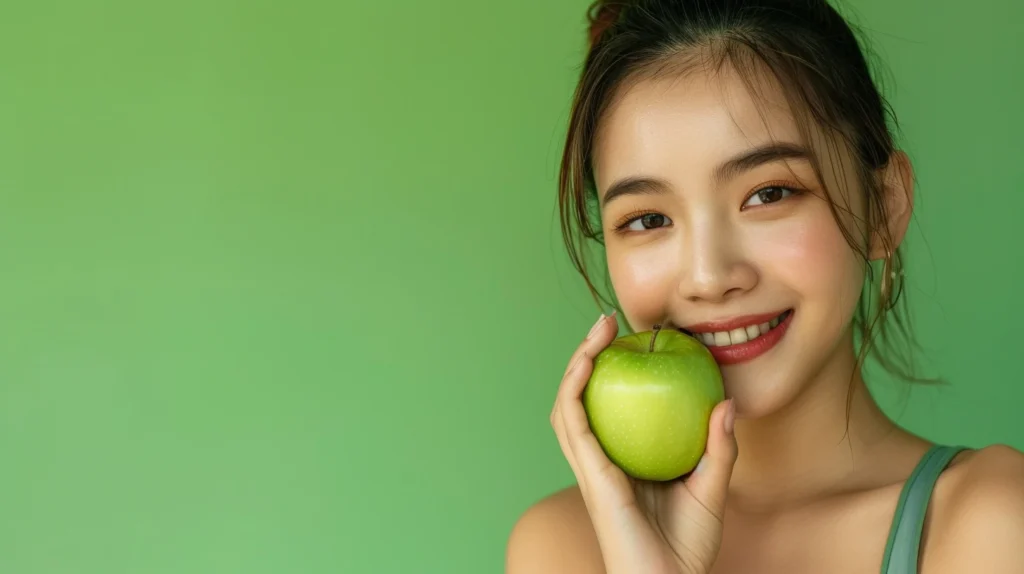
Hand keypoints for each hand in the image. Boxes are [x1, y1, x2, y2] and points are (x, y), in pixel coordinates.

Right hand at [550, 311, 737, 573]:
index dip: (611, 374)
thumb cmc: (689, 547)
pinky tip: (589, 363)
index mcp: (623, 463)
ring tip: (596, 330)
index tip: (631, 340)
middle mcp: (600, 462)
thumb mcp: (713, 488)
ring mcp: (590, 467)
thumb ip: (718, 448)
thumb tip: (727, 404)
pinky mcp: (590, 473)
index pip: (609, 410)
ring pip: (568, 405)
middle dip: (586, 358)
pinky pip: (573, 423)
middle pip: (581, 400)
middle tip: (606, 322)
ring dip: (576, 364)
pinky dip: (575, 388)